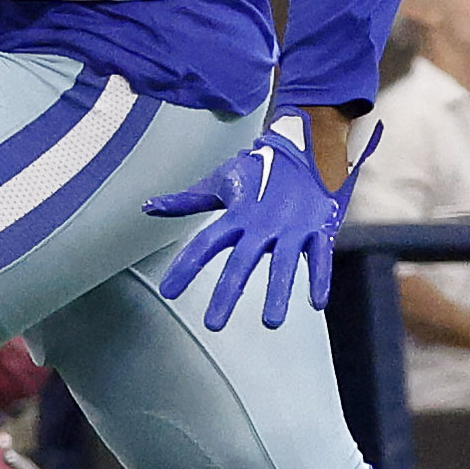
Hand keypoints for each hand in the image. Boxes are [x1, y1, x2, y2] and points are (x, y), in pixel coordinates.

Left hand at [145, 112, 372, 332]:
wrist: (307, 144)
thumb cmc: (260, 167)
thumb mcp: (221, 182)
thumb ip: (187, 201)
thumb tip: (149, 207)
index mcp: (237, 214)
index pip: (204, 244)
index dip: (185, 268)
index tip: (168, 291)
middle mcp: (263, 223)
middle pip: (242, 262)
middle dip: (227, 294)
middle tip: (213, 324)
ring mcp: (293, 226)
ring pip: (285, 263)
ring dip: (278, 293)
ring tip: (270, 322)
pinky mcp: (319, 226)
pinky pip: (321, 256)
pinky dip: (320, 279)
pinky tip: (316, 303)